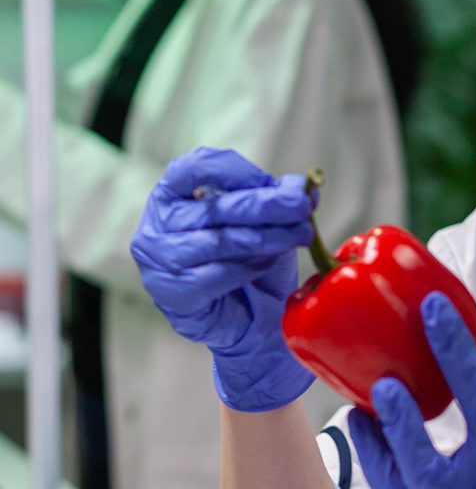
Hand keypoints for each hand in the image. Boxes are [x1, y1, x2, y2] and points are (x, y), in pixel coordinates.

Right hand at [130, 146, 314, 410]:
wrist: (247, 321)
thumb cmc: (249, 263)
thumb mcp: (267, 223)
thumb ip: (280, 199)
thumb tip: (304, 185)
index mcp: (172, 193)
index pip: (195, 167)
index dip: (235, 170)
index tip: (271, 180)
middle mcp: (158, 222)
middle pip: (216, 206)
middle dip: (267, 204)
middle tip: (301, 205)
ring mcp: (159, 258)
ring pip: (221, 240)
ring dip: (267, 237)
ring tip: (300, 234)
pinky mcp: (172, 292)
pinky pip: (218, 274)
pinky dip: (249, 267)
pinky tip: (269, 263)